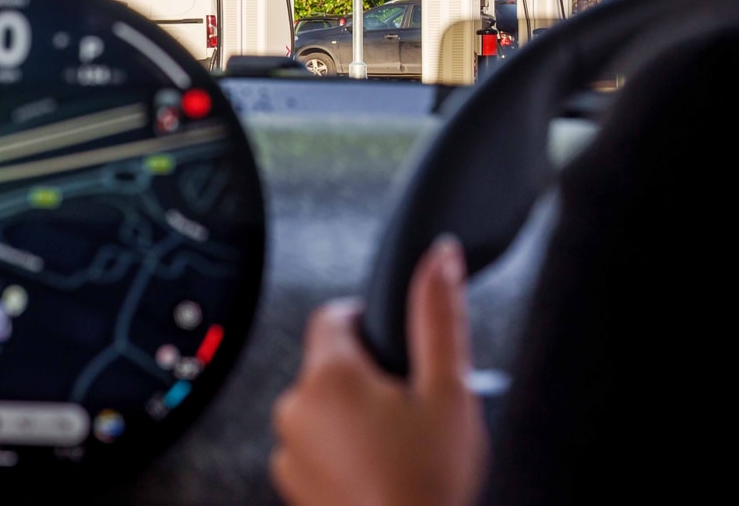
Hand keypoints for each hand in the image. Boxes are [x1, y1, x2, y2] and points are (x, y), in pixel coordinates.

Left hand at [269, 236, 486, 505]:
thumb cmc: (430, 483)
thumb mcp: (449, 391)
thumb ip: (439, 317)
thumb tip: (439, 257)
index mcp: (329, 376)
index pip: (333, 316)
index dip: (368, 322)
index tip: (395, 348)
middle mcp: (295, 409)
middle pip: (329, 365)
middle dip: (367, 377)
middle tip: (410, 408)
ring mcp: (289, 451)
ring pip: (322, 409)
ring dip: (352, 417)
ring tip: (397, 447)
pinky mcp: (292, 486)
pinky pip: (315, 449)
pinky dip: (341, 452)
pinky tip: (378, 471)